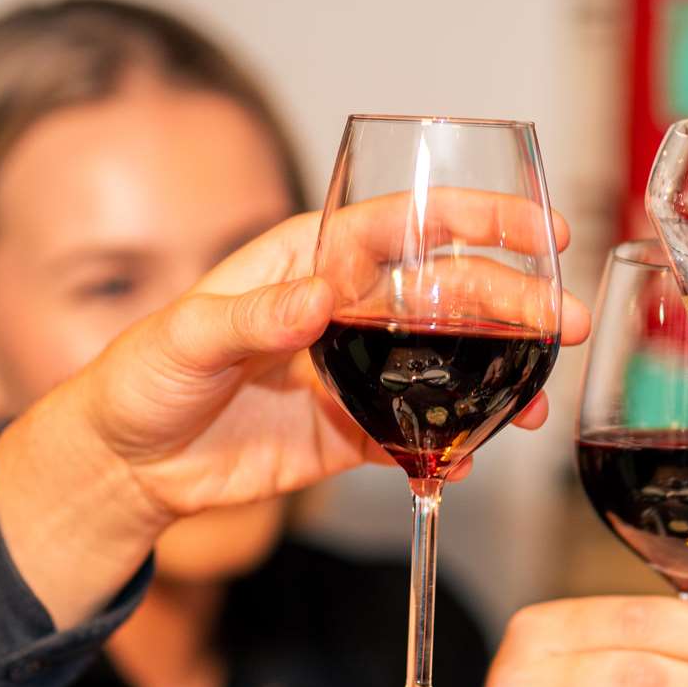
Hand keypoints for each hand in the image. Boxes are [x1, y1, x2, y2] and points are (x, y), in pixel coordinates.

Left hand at [0, 205, 589, 626]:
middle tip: (564, 326)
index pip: (407, 225)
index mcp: (308, 262)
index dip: (477, 221)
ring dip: (496, 380)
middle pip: (447, 295)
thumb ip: (255, 318)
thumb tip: (321, 296)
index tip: (537, 231)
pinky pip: (415, 435)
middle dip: (514, 305)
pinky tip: (469, 460)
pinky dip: (447, 448)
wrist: (123, 466)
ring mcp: (351, 373)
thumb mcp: (185, 338)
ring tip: (532, 407)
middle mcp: (342, 309)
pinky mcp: (348, 433)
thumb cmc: (138, 379)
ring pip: (446, 364)